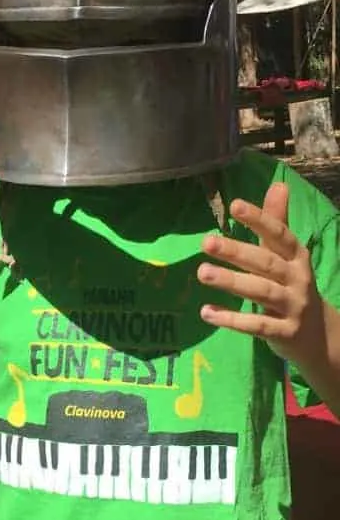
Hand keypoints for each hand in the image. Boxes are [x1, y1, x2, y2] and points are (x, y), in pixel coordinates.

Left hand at [197, 182, 324, 363]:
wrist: (318, 336)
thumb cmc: (293, 286)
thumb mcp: (287, 255)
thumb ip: (277, 222)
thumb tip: (278, 184)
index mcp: (297, 256)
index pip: (279, 234)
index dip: (259, 219)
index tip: (234, 204)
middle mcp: (297, 279)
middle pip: (266, 262)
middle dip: (237, 251)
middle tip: (206, 242)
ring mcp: (293, 306)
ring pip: (261, 292)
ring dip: (231, 282)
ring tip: (201, 273)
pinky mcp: (285, 332)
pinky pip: (257, 325)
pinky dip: (232, 320)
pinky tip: (206, 312)